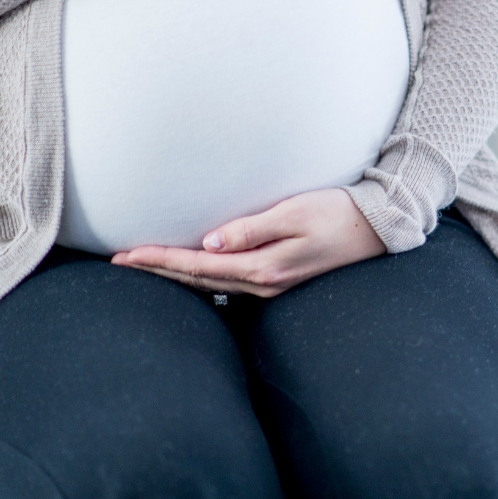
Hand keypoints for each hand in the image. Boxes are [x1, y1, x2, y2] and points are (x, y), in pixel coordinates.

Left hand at [110, 188, 386, 298]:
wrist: (378, 229)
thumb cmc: (338, 213)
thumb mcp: (296, 214)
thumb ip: (252, 228)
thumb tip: (210, 243)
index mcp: (262, 267)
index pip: (197, 265)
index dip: (159, 260)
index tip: (125, 256)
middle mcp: (262, 282)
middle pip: (197, 280)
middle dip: (158, 271)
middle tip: (119, 263)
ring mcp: (270, 284)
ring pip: (209, 284)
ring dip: (176, 276)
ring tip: (146, 267)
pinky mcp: (278, 278)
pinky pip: (227, 282)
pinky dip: (201, 277)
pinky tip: (191, 271)